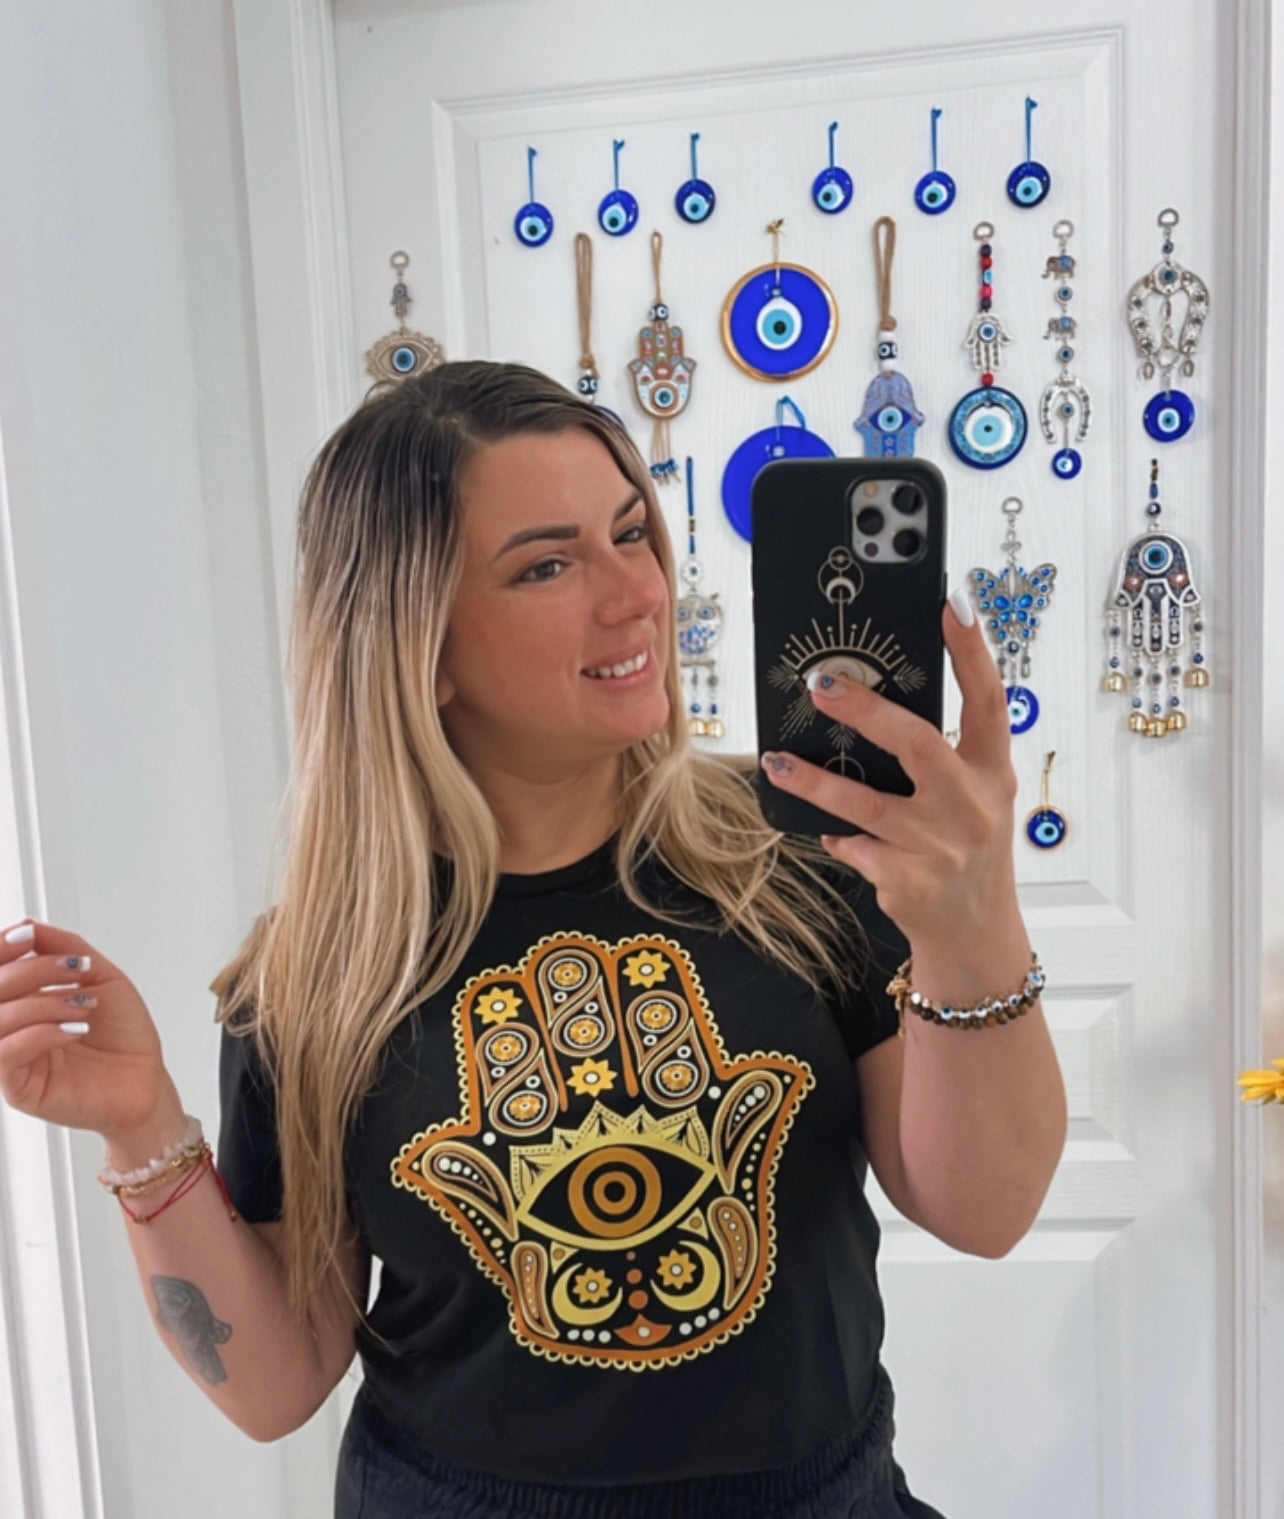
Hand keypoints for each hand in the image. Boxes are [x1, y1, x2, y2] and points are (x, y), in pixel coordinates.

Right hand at [0, 919, 173, 1142]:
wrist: (147, 1078)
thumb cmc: (124, 1034)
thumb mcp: (99, 977)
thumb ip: (64, 948)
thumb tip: (27, 925)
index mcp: (22, 999)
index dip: (2, 949)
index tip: (28, 936)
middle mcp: (12, 1027)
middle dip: (33, 971)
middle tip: (73, 969)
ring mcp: (12, 1058)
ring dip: (43, 1004)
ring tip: (83, 1005)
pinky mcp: (19, 1088)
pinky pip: (6, 1055)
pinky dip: (42, 1033)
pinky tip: (74, 1029)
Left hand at [761, 594, 1020, 951]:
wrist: (977, 931)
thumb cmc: (967, 848)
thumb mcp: (974, 796)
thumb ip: (942, 754)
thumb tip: (869, 701)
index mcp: (994, 772)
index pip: (989, 701)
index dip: (973, 651)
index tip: (952, 604)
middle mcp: (972, 806)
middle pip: (919, 744)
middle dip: (867, 711)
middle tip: (822, 685)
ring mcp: (940, 846)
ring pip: (864, 803)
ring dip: (814, 781)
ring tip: (777, 762)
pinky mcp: (909, 880)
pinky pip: (853, 845)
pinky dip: (835, 836)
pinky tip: (827, 832)